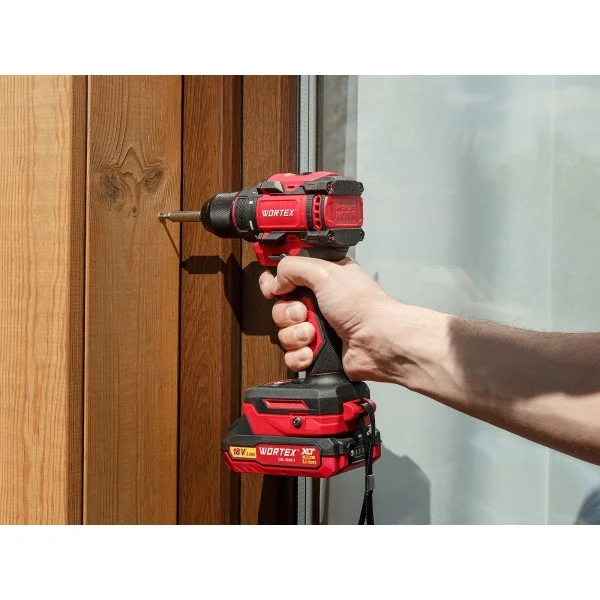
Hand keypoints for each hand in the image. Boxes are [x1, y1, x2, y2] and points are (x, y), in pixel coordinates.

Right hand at [258, 256, 397, 380]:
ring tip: (312, 334)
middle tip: (303, 313)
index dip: (275, 283)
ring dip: (295, 335)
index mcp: (322, 279)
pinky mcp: (318, 352)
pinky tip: (312, 351)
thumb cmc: (363, 307)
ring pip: (284, 333)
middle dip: (288, 313)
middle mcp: (319, 303)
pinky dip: (300, 355)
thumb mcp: (325, 272)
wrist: (377, 342)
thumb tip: (275, 279)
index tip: (273, 289)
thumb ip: (293, 267)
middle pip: (281, 308)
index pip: (287, 277)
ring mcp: (318, 328)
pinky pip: (292, 356)